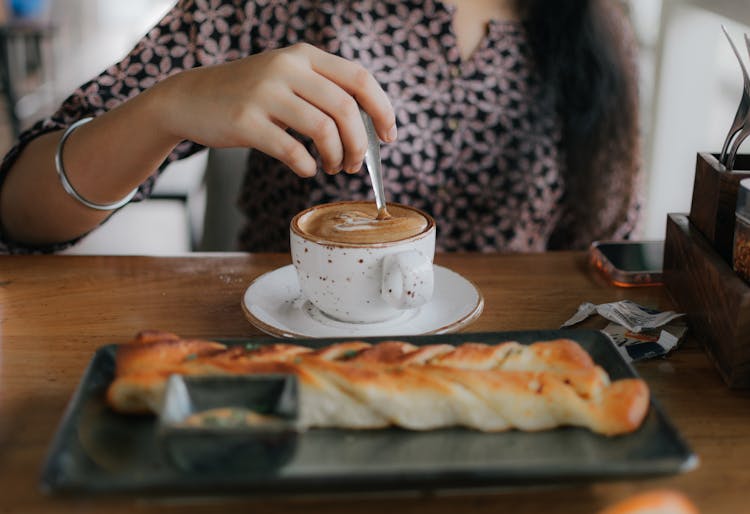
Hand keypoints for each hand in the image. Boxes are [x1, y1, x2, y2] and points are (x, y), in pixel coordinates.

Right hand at [156, 43, 396, 176]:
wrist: (190, 98)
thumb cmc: (249, 95)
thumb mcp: (287, 77)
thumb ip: (324, 91)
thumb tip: (369, 129)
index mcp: (304, 55)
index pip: (360, 78)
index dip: (382, 110)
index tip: (389, 136)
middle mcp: (287, 67)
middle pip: (346, 108)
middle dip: (360, 144)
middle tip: (356, 164)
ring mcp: (265, 93)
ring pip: (324, 130)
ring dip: (336, 157)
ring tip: (332, 167)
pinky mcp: (245, 121)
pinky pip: (292, 151)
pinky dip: (307, 167)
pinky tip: (305, 169)